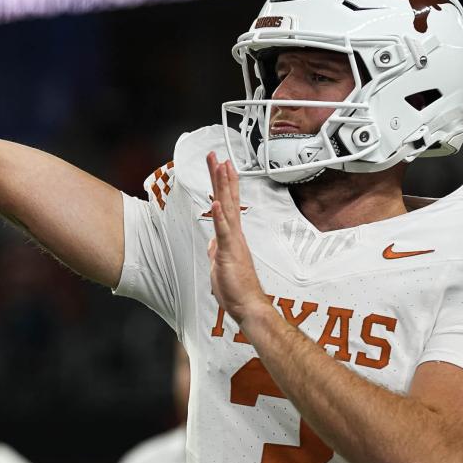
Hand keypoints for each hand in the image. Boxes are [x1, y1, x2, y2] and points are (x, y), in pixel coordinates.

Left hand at [206, 152, 267, 323]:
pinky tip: (216, 202)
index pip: (227, 204)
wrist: (248, 305)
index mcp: (232, 236)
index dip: (223, 185)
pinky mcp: (230, 252)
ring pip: (228, 208)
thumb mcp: (220, 264)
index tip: (221, 167)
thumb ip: (218, 249)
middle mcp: (235, 234)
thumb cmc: (237, 288)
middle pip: (228, 199)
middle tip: (218, 157)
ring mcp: (233, 241)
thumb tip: (214, 242)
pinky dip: (219, 216)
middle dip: (222, 177)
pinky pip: (224, 231)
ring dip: (223, 187)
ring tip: (221, 167)